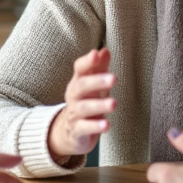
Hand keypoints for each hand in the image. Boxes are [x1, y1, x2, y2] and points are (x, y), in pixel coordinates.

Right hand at [47, 48, 115, 163]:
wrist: (68, 132)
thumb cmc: (84, 103)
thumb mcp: (92, 86)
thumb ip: (99, 68)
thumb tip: (105, 50)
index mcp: (78, 82)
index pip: (80, 68)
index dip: (87, 62)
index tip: (96, 54)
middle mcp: (74, 96)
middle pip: (82, 86)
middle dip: (97, 81)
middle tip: (113, 78)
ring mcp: (74, 114)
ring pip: (84, 108)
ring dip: (99, 105)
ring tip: (114, 104)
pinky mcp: (77, 131)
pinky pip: (84, 128)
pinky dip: (95, 127)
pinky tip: (106, 125)